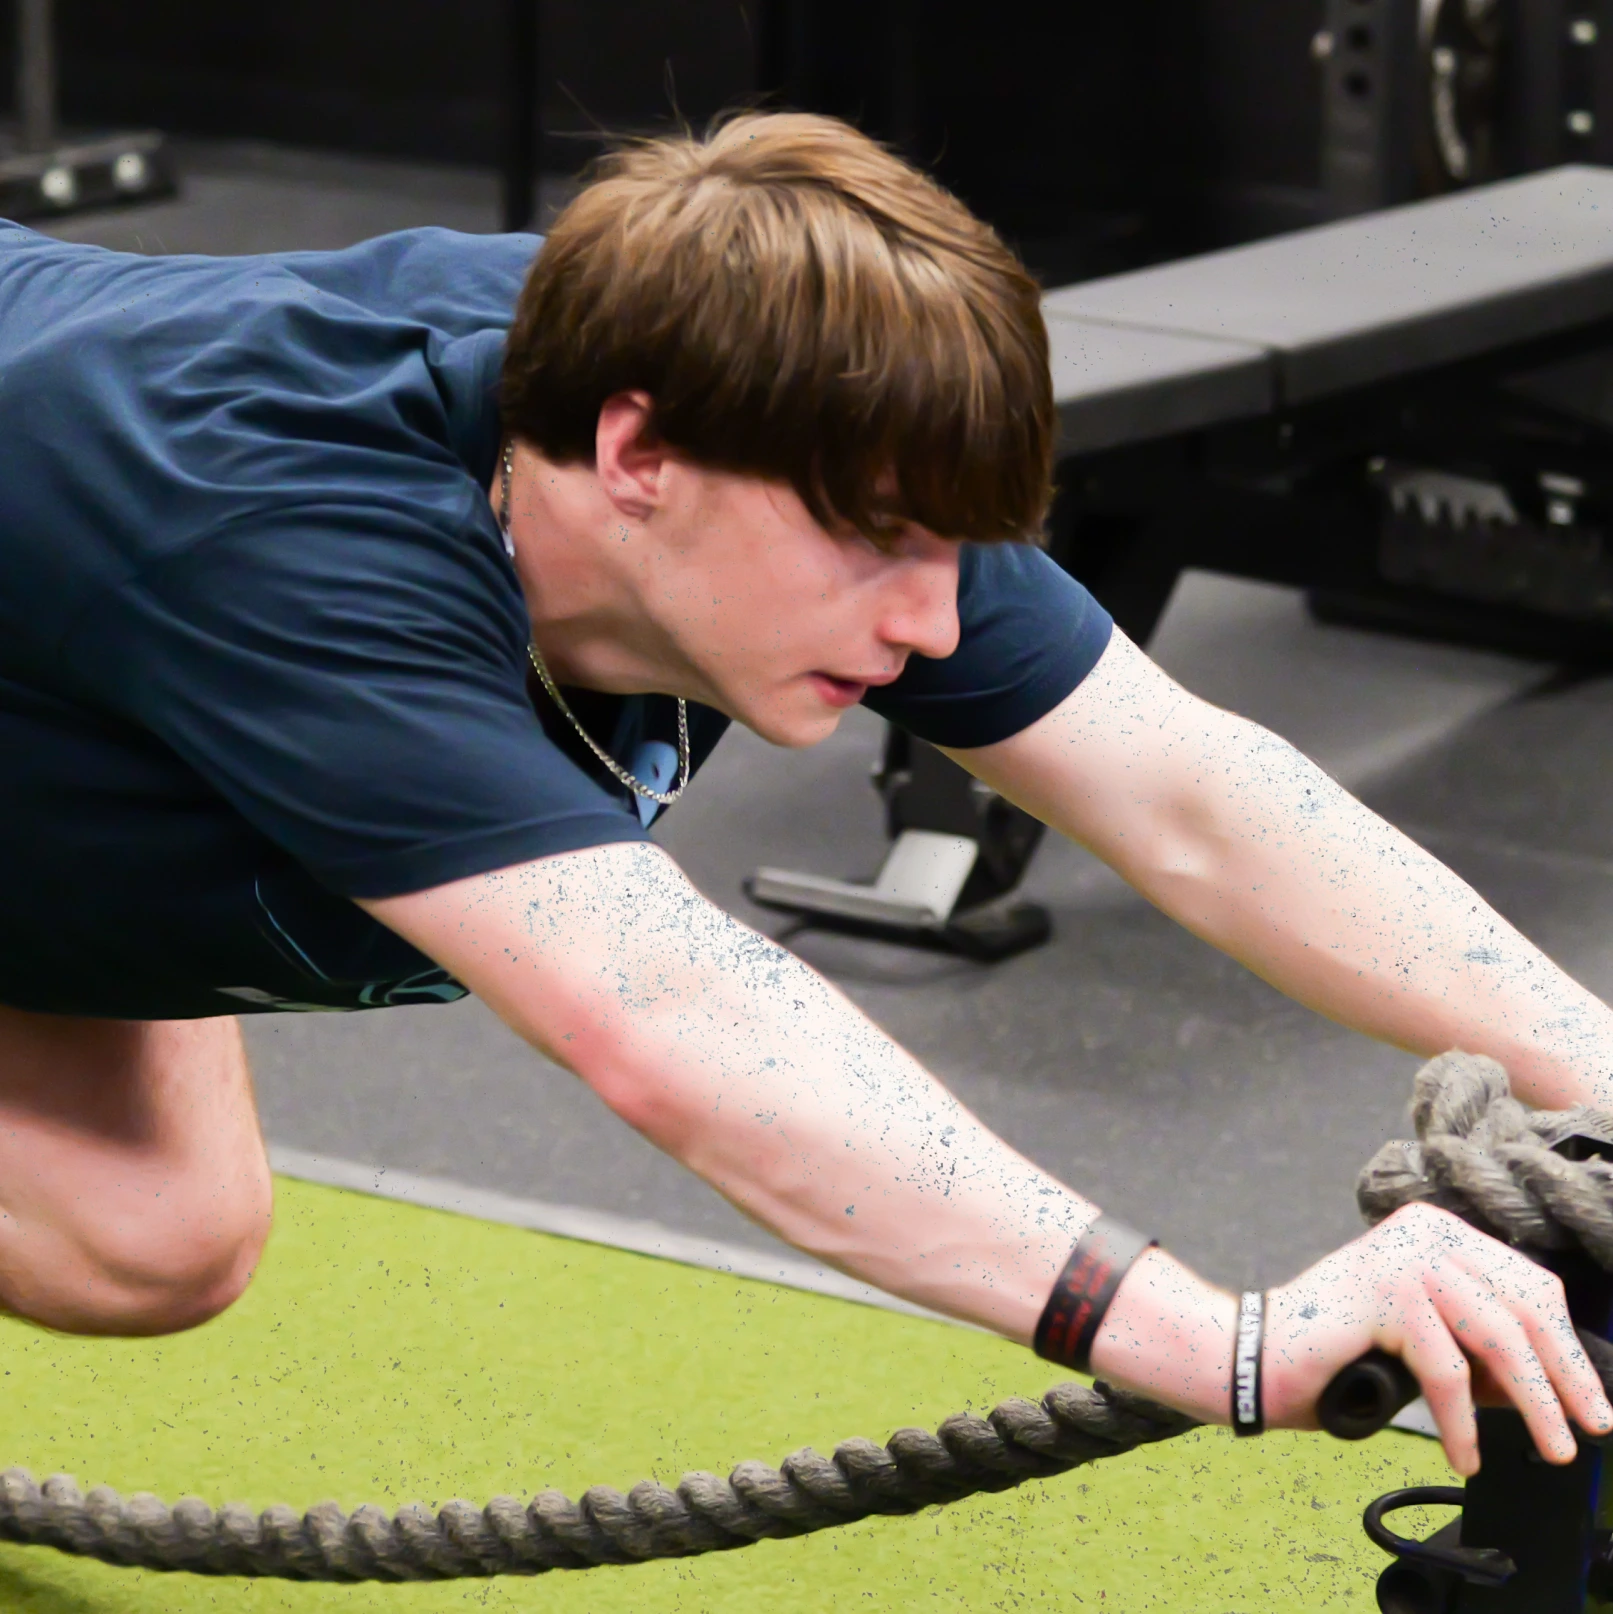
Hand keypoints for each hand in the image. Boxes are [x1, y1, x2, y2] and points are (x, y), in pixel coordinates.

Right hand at [1263, 1202, 1612, 1474]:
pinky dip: (1462, 1421)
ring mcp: (1402, 1256)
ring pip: (1497, 1335)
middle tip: (1586, 1426)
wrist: (1251, 1355)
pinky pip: (1446, 1368)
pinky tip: (1464, 1453)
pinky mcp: (1383, 1292)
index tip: (1586, 1398)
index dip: (1564, 1345)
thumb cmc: (1333, 1353)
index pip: (1528, 1283)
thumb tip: (1546, 1382)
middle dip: (1563, 1374)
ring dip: (1532, 1402)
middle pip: (1523, 1304)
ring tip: (1548, 1446)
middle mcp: (1423, 1231)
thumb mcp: (1423, 1341)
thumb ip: (1475, 1346)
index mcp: (1435, 1231)